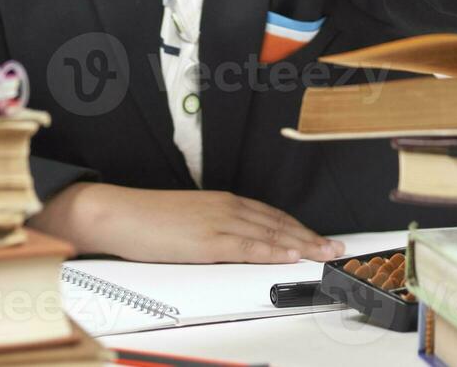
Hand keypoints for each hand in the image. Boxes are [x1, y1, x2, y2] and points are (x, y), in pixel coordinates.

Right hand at [29, 184, 345, 263]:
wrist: (120, 213)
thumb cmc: (148, 219)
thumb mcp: (189, 219)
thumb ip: (215, 227)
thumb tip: (234, 241)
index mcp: (222, 202)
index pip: (271, 215)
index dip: (298, 227)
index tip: (319, 237)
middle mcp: (226, 208)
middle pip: (277, 223)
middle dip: (310, 236)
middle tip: (336, 247)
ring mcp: (218, 223)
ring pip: (270, 234)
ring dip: (301, 244)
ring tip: (325, 253)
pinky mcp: (207, 240)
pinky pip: (247, 246)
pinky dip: (272, 250)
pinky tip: (290, 255)